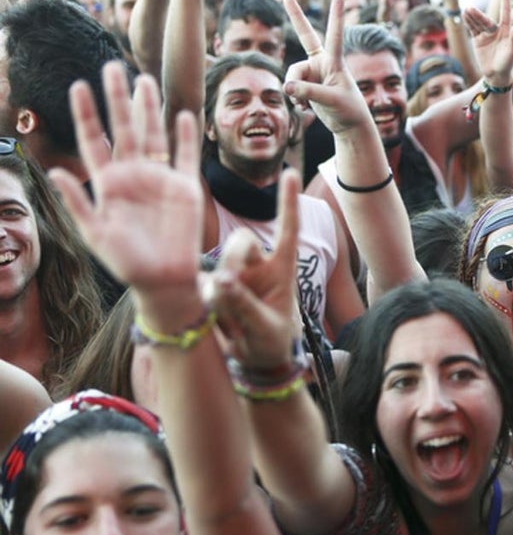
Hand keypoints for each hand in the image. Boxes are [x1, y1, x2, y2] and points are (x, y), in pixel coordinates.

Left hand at [51, 68, 203, 306]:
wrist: (165, 279)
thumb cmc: (127, 262)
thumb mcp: (95, 235)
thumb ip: (78, 204)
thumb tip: (57, 173)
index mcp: (109, 183)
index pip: (94, 141)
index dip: (87, 115)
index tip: (79, 87)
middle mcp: (134, 175)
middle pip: (125, 129)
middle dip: (118, 99)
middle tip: (113, 67)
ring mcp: (160, 179)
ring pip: (154, 134)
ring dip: (149, 108)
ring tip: (144, 80)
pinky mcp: (185, 188)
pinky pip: (185, 156)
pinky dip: (185, 136)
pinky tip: (182, 114)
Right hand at [208, 169, 302, 369]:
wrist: (255, 363)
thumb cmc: (271, 342)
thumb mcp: (265, 328)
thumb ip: (244, 305)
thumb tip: (219, 281)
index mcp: (282, 269)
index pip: (287, 230)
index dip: (287, 202)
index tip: (290, 172)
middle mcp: (257, 267)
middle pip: (240, 242)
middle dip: (234, 261)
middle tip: (230, 290)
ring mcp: (234, 275)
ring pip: (218, 265)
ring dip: (221, 293)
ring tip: (233, 323)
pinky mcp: (211, 287)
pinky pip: (201, 285)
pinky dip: (206, 303)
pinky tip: (217, 322)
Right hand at [282, 0, 372, 135]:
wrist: (348, 124)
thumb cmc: (347, 110)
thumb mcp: (330, 101)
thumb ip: (308, 92)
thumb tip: (286, 87)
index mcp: (334, 61)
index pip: (334, 36)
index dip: (336, 17)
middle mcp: (322, 62)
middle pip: (305, 36)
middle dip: (296, 17)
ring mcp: (313, 72)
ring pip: (292, 76)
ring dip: (295, 92)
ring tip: (304, 105)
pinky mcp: (306, 84)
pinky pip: (291, 88)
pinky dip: (295, 99)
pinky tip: (304, 108)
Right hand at [465, 0, 512, 85]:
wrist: (496, 75)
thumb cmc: (507, 64)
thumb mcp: (512, 52)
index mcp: (506, 30)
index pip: (506, 11)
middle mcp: (496, 30)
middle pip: (486, 19)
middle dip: (479, 15)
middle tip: (471, 9)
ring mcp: (486, 34)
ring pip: (478, 23)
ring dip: (472, 17)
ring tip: (466, 10)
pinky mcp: (478, 40)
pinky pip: (473, 29)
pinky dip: (469, 23)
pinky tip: (464, 15)